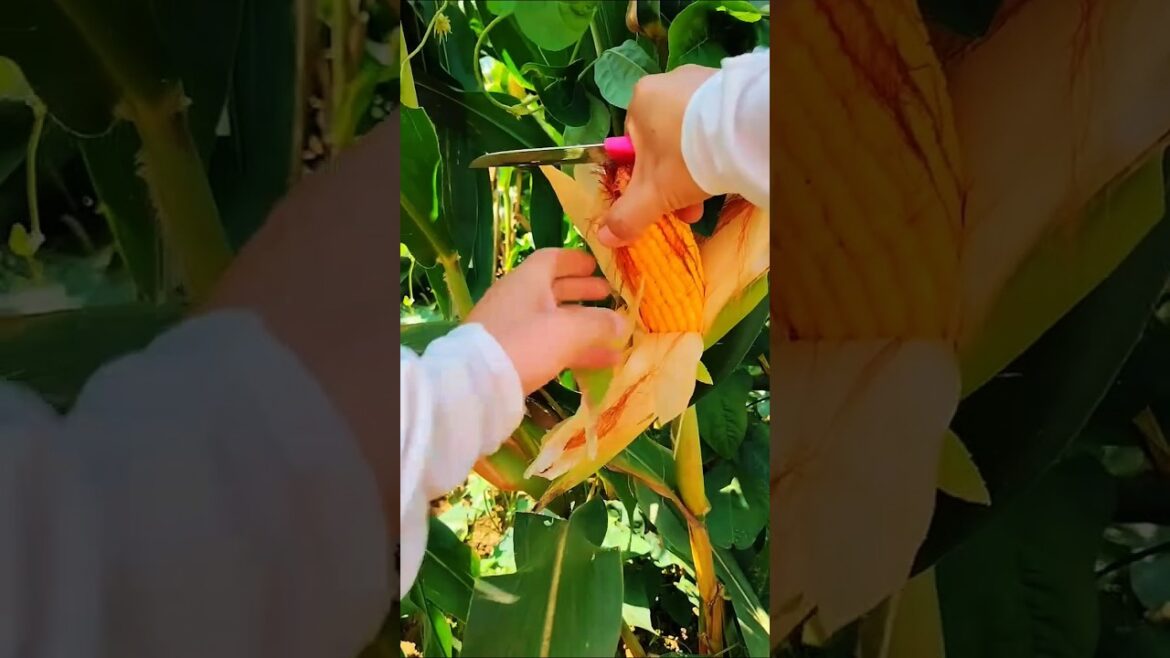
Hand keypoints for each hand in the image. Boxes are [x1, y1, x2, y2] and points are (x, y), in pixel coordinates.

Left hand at [468, 248, 627, 393]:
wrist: (478, 384)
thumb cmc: (526, 343)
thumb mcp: (569, 330)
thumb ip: (599, 323)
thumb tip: (623, 322)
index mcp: (527, 280)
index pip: (552, 259)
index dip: (576, 261)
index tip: (598, 266)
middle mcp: (518, 299)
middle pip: (555, 289)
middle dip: (583, 292)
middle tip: (610, 296)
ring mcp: (514, 328)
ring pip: (554, 320)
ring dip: (584, 325)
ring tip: (614, 333)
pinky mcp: (513, 355)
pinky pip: (550, 346)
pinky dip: (575, 349)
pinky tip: (603, 362)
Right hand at [599, 64, 719, 247]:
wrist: (743, 128)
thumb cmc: (685, 157)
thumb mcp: (652, 195)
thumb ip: (627, 216)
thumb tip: (605, 237)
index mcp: (639, 100)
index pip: (633, 147)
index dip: (646, 181)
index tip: (663, 203)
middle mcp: (666, 82)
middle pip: (664, 142)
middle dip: (676, 180)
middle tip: (692, 208)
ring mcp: (700, 79)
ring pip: (691, 134)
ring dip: (698, 165)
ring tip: (715, 190)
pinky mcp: (729, 85)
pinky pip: (715, 121)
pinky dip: (719, 143)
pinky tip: (730, 162)